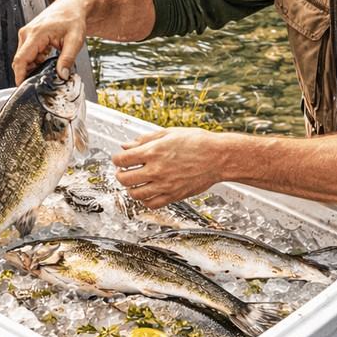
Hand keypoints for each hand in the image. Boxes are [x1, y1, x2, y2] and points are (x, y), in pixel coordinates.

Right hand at [12, 0, 88, 84]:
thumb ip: (68, 59)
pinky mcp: (29, 36)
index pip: (21, 58)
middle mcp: (27, 33)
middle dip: (29, 72)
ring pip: (24, 58)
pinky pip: (27, 53)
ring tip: (50, 63)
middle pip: (20, 60)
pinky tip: (47, 57)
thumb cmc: (73, 19)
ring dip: (34, 65)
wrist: (71, 7)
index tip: (21, 86)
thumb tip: (62, 75)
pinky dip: (35, 59)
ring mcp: (26, 34)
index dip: (19, 74)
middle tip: (44, 78)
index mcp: (36, 33)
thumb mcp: (75, 40)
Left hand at [112, 128, 226, 209]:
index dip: (116, 159)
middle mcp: (156, 170)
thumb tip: (126, 145)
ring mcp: (165, 185)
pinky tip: (147, 192)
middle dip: (120, 175)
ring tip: (135, 183)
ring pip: (135, 194)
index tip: (119, 159)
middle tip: (123, 172)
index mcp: (153, 152)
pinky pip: (151, 204)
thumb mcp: (169, 133)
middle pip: (124, 179)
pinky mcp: (174, 195)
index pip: (122, 160)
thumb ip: (146, 140)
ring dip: (131, 188)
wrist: (219, 157)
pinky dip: (145, 200)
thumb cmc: (197, 142)